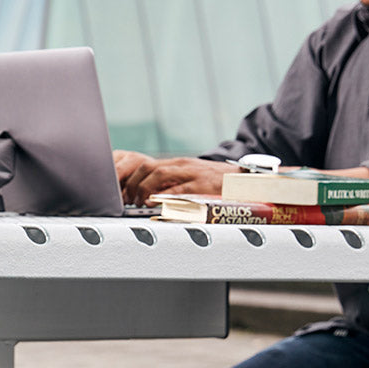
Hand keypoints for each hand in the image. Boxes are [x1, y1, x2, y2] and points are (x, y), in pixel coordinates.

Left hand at [115, 153, 238, 204]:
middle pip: (148, 167)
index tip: (124, 191)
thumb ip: (174, 185)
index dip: (131, 178)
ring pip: (159, 174)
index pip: (146, 165)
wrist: (244, 178)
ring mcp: (192, 173)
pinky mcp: (202, 185)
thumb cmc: (218, 182)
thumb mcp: (192, 179)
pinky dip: (164, 196)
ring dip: (144, 188)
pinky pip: (179, 189)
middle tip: (129, 199)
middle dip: (133, 183)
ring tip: (139, 202)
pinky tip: (156, 203)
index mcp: (179, 164)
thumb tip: (152, 198)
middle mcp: (183, 165)